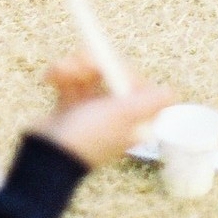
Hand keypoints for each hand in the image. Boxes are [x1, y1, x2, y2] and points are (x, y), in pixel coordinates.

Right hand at [34, 51, 172, 167]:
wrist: (47, 155)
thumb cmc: (88, 137)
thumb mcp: (123, 116)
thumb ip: (150, 102)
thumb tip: (171, 92)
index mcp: (133, 119)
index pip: (135, 81)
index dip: (121, 69)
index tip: (107, 67)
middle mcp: (115, 114)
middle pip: (110, 73)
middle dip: (91, 64)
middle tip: (79, 62)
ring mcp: (92, 110)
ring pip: (86, 73)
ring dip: (71, 67)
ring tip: (60, 72)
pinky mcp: (71, 107)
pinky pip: (69, 81)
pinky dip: (60, 76)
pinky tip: (51, 78)